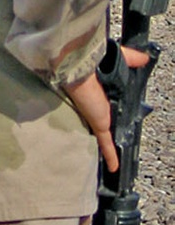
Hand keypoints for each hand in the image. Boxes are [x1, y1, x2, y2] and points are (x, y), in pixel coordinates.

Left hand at [63, 45, 150, 172]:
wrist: (78, 68)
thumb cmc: (95, 62)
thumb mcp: (117, 59)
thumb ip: (131, 59)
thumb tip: (146, 57)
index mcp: (102, 92)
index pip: (109, 105)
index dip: (115, 110)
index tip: (119, 117)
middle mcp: (100, 106)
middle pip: (106, 122)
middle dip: (110, 131)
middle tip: (117, 142)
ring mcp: (98, 118)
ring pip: (103, 136)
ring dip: (107, 147)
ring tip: (113, 158)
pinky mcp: (99, 125)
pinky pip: (106, 144)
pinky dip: (111, 156)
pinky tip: (114, 168)